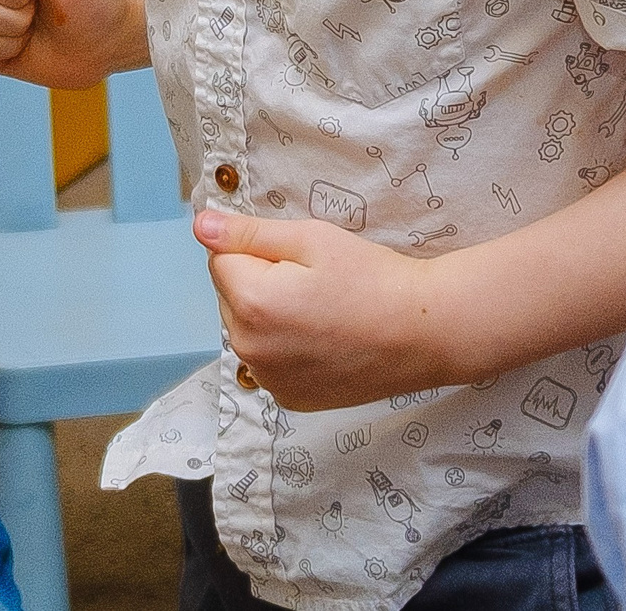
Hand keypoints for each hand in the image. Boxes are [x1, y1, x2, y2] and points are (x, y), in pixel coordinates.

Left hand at [195, 210, 443, 411]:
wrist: (425, 332)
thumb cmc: (371, 276)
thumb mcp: (311, 239)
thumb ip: (248, 233)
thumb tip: (200, 226)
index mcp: (250, 303)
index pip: (220, 259)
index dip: (256, 249)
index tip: (298, 257)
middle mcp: (249, 348)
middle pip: (230, 297)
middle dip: (257, 282)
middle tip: (313, 282)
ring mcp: (268, 380)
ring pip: (247, 329)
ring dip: (267, 316)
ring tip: (321, 311)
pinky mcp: (289, 399)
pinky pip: (268, 360)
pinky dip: (284, 348)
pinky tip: (323, 340)